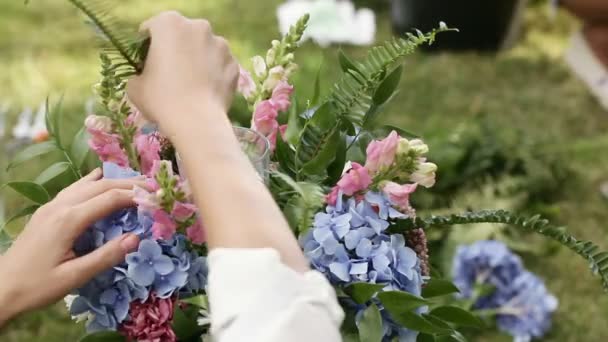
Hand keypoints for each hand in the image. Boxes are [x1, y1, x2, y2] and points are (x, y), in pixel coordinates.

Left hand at [0, 169, 145, 324]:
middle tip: (154, 186)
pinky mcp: (47, 211)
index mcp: (69, 220)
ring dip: (113, 181)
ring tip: (134, 182)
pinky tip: (99, 179)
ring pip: (87, 184)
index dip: (136, 196)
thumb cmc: (37, 286)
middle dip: (129, 184)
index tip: (157, 198)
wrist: (0, 288)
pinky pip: (74, 188)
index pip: (110, 199)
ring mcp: (51, 206)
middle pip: (101, 186)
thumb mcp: (74, 277)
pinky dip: (93, 182)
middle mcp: (60, 206)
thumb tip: (136, 238)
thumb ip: (106, 256)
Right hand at [127, 11, 238, 134]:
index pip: (154, 27)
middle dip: (177, 48)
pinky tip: (207, 90)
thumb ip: (140, 72)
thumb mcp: (135, 85)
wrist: (196, 121)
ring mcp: (220, 44)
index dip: (148, 44)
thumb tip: (147, 75)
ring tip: (192, 82)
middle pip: (183, 34)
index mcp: (169, 24)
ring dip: (198, 59)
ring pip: (205, 48)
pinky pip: (220, 65)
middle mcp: (198, 27)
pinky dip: (214, 73)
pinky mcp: (234, 63)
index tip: (147, 60)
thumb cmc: (161, 99)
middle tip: (171, 72)